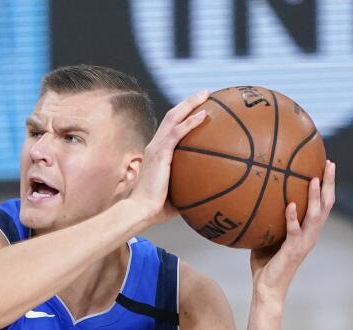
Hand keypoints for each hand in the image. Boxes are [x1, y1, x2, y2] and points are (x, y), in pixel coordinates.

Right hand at [131, 90, 209, 224]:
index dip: (183, 116)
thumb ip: (191, 188)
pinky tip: (204, 115)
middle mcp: (155, 146)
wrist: (141, 211)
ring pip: (173, 117)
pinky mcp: (159, 154)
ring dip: (190, 104)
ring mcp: (156, 148)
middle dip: (188, 102)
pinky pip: (177, 132)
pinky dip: (190, 122)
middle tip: (205, 93)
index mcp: (157, 153)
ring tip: (206, 94)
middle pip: (172, 116)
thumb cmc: (157, 209)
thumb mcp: (178, 194)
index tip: (198, 109)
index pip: (170, 128)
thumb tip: (211, 191)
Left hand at [250, 160, 336, 306]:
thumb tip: (254, 196)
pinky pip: (294, 231)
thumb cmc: (265, 263)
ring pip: (315, 216)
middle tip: (330, 163)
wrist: (266, 288)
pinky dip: (293, 217)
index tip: (327, 164)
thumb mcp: (267, 236)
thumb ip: (268, 218)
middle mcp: (311, 235)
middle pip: (326, 205)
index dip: (327, 185)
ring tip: (315, 178)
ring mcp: (304, 243)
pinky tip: (291, 204)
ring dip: (315, 197)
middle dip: (330, 183)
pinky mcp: (293, 251)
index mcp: (308, 230)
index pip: (322, 204)